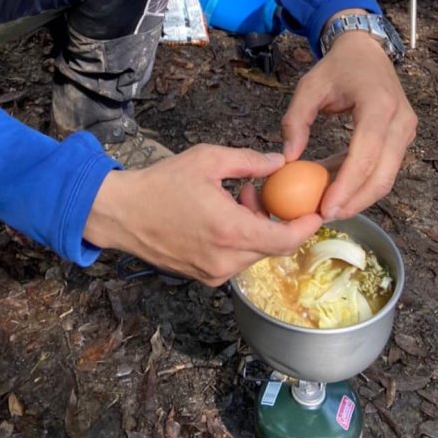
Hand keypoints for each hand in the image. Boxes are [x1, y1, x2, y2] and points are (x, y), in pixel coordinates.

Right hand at [83, 146, 322, 286]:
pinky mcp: (202, 277)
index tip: (316, 211)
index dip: (306, 227)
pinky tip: (221, 217)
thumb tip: (280, 162)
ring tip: (236, 199)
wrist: (121, 213)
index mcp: (231, 230)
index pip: (286, 240)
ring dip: (256, 229)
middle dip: (277, 220)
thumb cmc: (161, 183)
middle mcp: (225, 259)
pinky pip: (235, 260)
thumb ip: (249, 161)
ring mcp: (213, 272)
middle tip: (260, 192)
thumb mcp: (208, 159)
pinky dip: (239, 240)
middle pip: (272, 247)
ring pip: (254, 254)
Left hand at [281, 31, 416, 219]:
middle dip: (355, 201)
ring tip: (330, 207)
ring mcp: (407, 129)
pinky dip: (363, 182)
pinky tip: (339, 188)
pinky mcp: (404, 136)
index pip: (365, 156)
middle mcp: (401, 120)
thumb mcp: (309, 86)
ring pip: (388, 177)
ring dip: (360, 196)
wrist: (366, 50)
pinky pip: (386, 168)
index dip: (346, 186)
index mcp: (378, 105)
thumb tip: (288, 158)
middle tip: (326, 216)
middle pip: (382, 175)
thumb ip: (295, 120)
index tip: (324, 208)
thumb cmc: (336, 67)